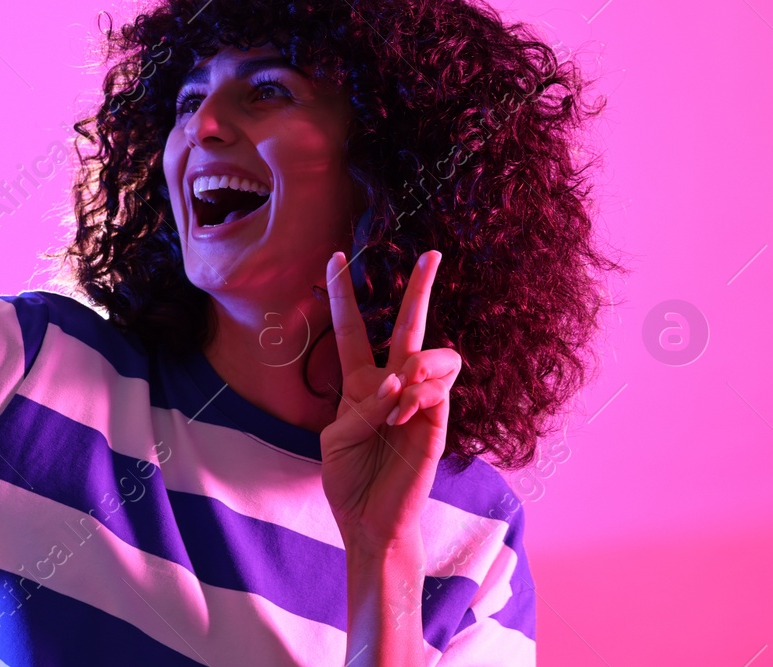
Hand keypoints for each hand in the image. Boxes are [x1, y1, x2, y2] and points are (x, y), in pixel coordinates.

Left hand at [319, 249, 460, 551]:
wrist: (370, 519)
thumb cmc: (348, 478)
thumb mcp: (336, 437)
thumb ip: (364, 404)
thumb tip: (401, 381)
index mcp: (359, 382)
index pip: (350, 328)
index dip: (342, 294)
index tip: (333, 257)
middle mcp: (392, 383)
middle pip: (409, 325)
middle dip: (420, 288)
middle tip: (432, 254)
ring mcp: (419, 400)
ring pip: (434, 355)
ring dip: (416, 366)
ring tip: (400, 395)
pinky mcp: (439, 421)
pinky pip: (436, 390)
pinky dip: (416, 398)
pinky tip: (403, 418)